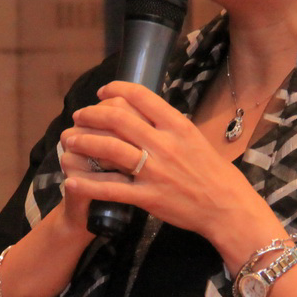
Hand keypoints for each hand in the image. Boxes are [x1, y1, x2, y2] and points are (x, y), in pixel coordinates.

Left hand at [60, 81, 270, 244]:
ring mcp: (155, 171)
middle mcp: (165, 144)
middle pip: (118, 119)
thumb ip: (169, 125)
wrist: (227, 207)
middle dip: (91, 115)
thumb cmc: (213, 172)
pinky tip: (71, 181)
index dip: (115, 90)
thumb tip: (144, 110)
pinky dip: (87, 184)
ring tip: (69, 141)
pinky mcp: (148, 197)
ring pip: (109, 149)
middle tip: (78, 116)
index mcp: (178, 125)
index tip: (102, 93)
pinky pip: (111, 188)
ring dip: (83, 142)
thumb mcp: (194, 138)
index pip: (141, 96)